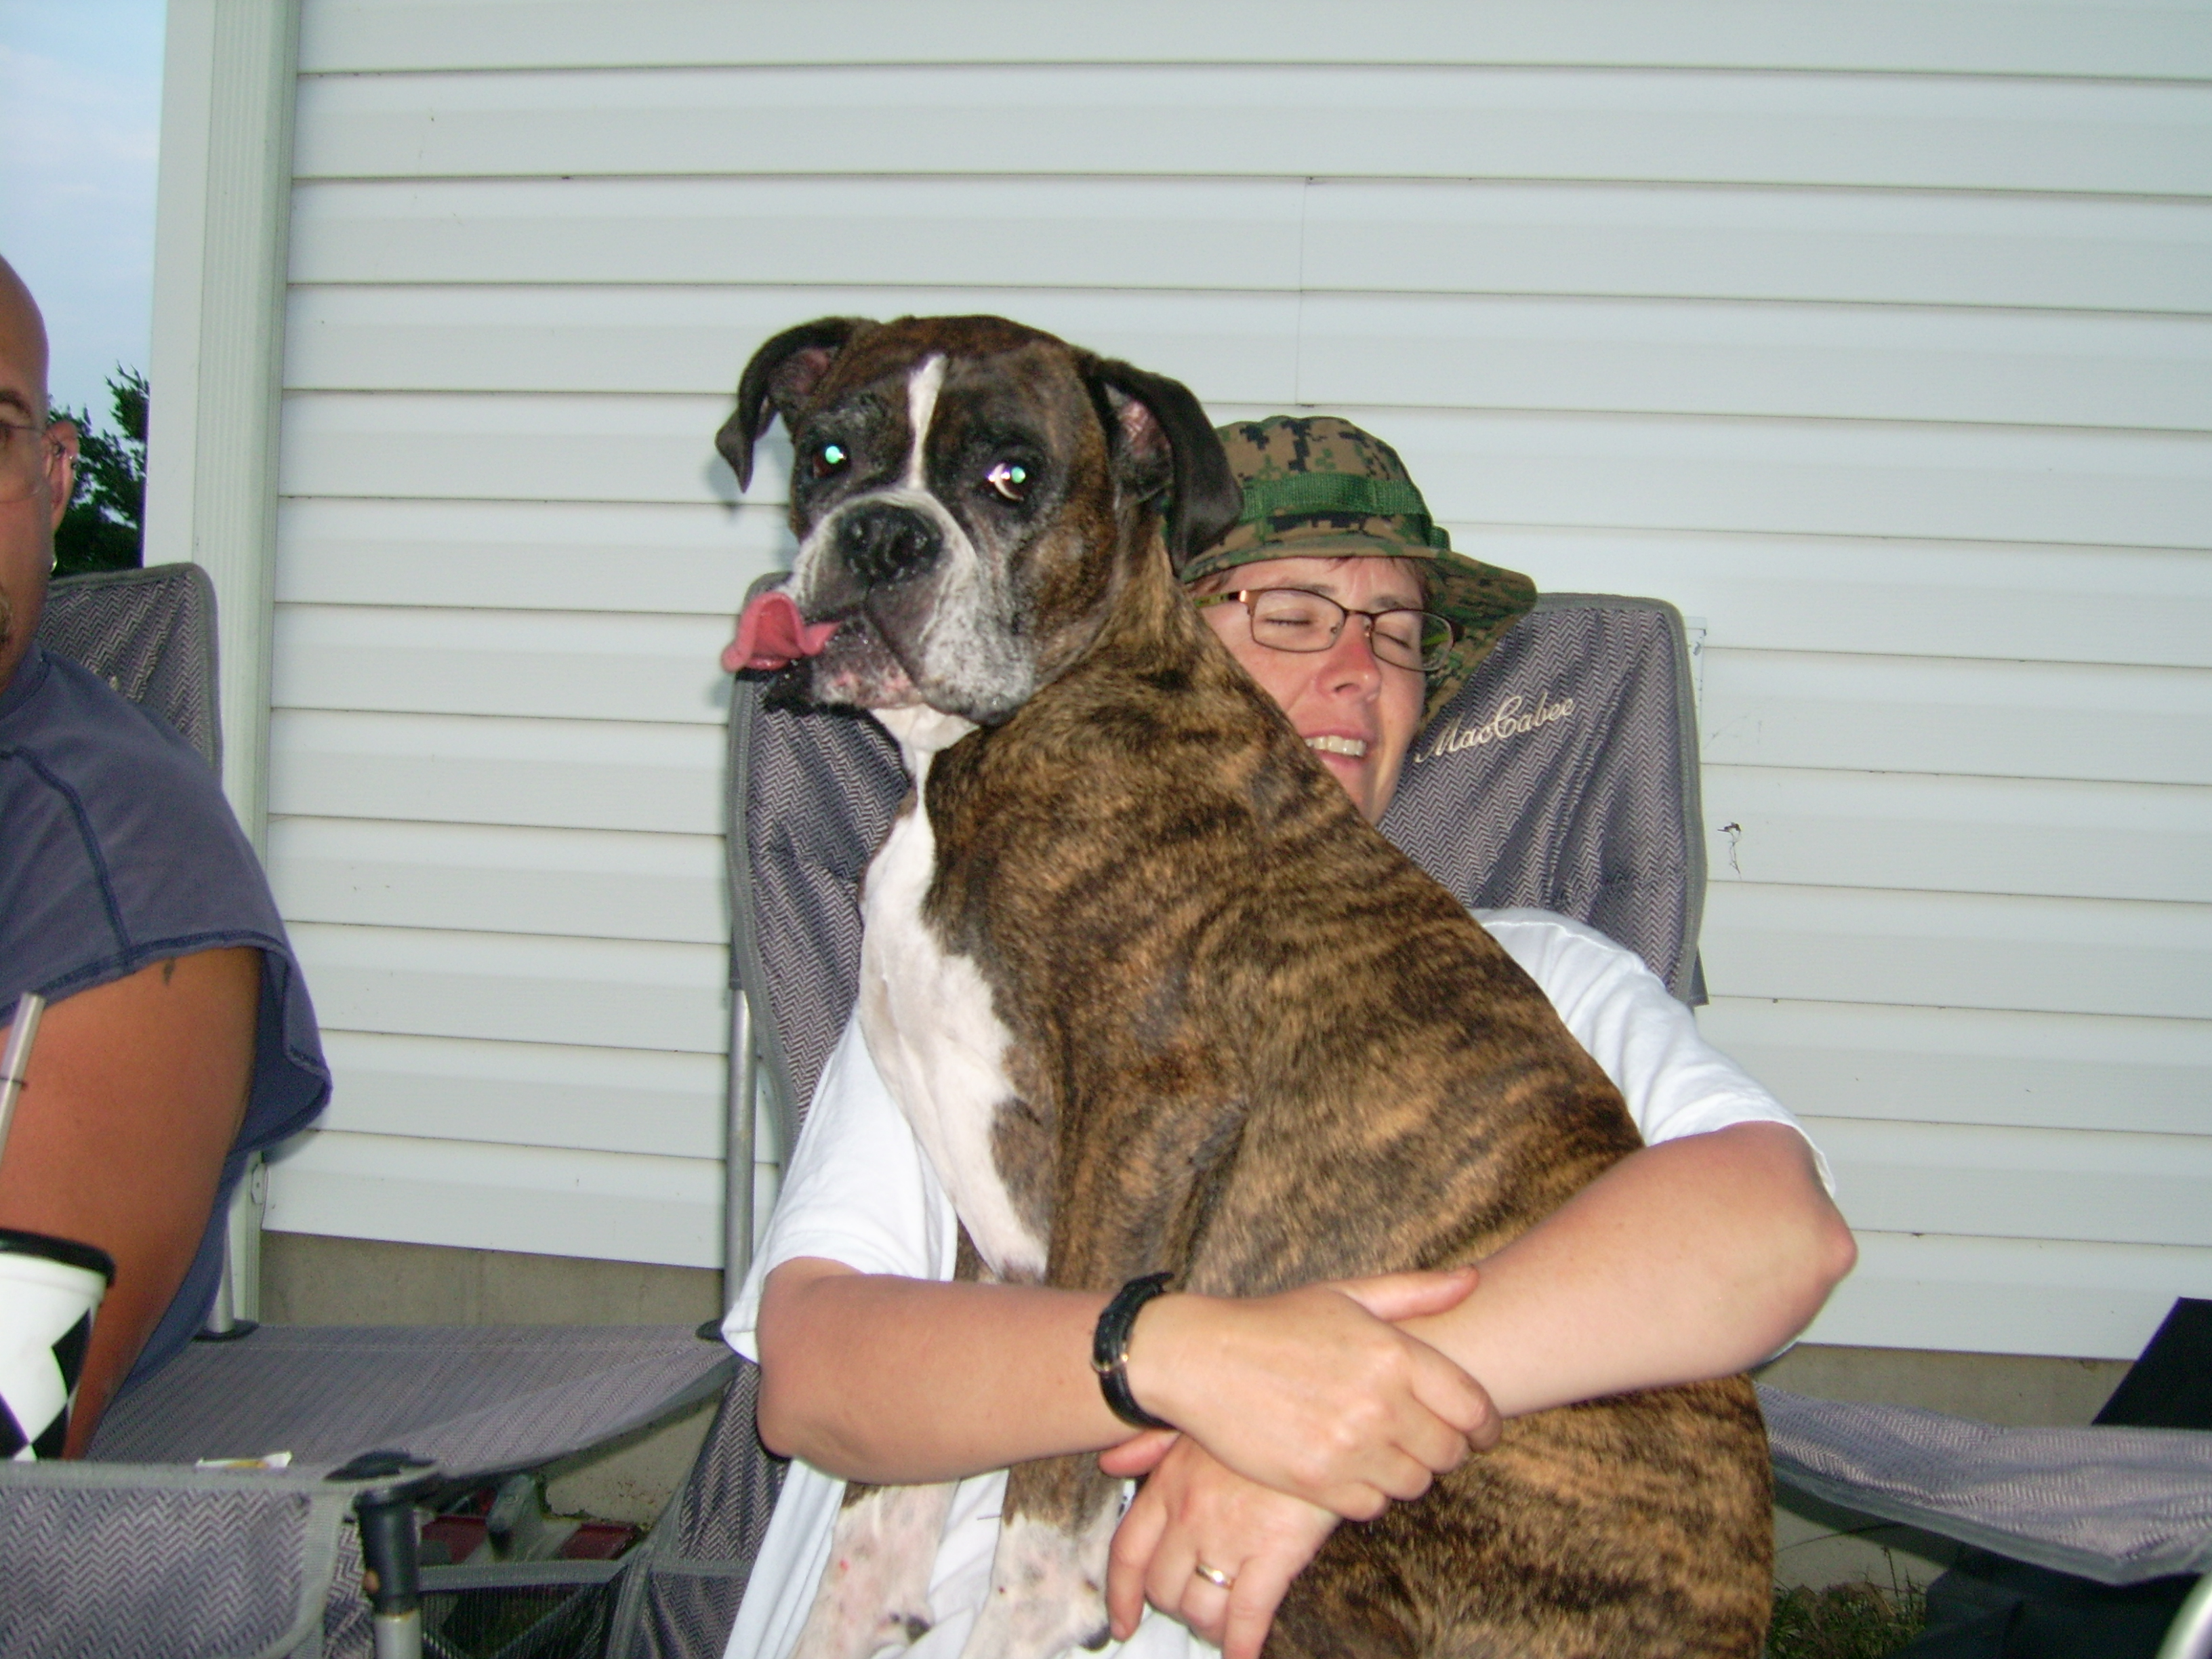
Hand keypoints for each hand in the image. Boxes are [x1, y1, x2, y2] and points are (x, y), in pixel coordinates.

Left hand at [1105, 1434, 1336, 1658]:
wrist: (1317, 1408)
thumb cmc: (1258, 1414)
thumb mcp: (1196, 1420)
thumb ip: (1149, 1445)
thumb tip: (1109, 1464)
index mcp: (1168, 1485)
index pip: (1128, 1553)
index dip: (1121, 1596)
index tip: (1122, 1623)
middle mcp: (1189, 1516)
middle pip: (1163, 1588)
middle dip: (1177, 1609)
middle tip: (1197, 1610)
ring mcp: (1229, 1537)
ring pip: (1201, 1608)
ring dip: (1209, 1627)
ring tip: (1224, 1627)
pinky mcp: (1272, 1553)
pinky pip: (1246, 1617)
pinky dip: (1241, 1646)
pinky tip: (1242, 1657)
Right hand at [1119, 1267, 1498, 1518]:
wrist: (1200, 1358)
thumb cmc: (1274, 1322)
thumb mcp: (1346, 1294)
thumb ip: (1414, 1290)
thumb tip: (1472, 1280)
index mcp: (1393, 1353)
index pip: (1474, 1408)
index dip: (1487, 1426)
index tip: (1481, 1432)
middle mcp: (1379, 1403)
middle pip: (1450, 1452)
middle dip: (1447, 1449)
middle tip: (1426, 1440)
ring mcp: (1349, 1447)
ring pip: (1415, 1484)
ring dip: (1408, 1471)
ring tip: (1386, 1451)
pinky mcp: (1317, 1483)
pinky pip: (1373, 1506)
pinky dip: (1370, 1493)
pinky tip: (1353, 1467)